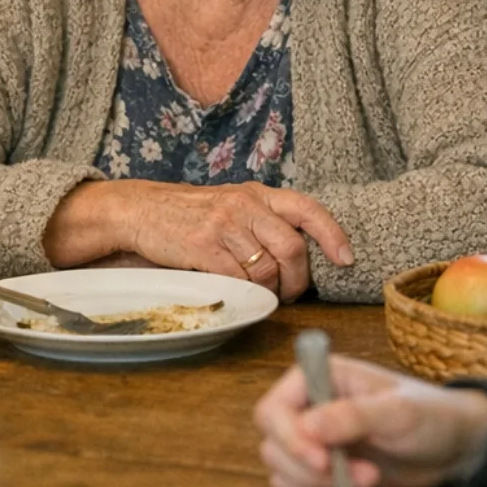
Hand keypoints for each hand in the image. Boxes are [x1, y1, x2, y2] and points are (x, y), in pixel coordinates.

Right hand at [53, 179, 350, 300]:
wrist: (140, 210)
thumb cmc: (190, 214)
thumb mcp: (231, 205)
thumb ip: (263, 221)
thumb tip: (300, 255)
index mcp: (257, 193)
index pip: (307, 209)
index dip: (332, 235)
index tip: (346, 259)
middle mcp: (244, 204)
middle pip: (293, 249)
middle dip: (299, 281)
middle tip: (292, 294)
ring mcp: (224, 225)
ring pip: (267, 270)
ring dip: (270, 292)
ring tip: (261, 294)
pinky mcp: (203, 247)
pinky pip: (238, 280)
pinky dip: (244, 293)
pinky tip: (237, 292)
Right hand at [253, 355, 486, 486]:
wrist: (453, 447)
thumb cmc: (430, 415)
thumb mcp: (398, 412)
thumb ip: (354, 416)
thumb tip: (308, 426)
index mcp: (320, 377)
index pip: (274, 409)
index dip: (290, 437)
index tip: (323, 460)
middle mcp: (309, 406)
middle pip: (273, 443)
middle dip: (311, 467)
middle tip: (361, 475)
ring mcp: (314, 440)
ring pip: (282, 470)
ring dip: (319, 484)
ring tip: (369, 479)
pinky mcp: (323, 469)